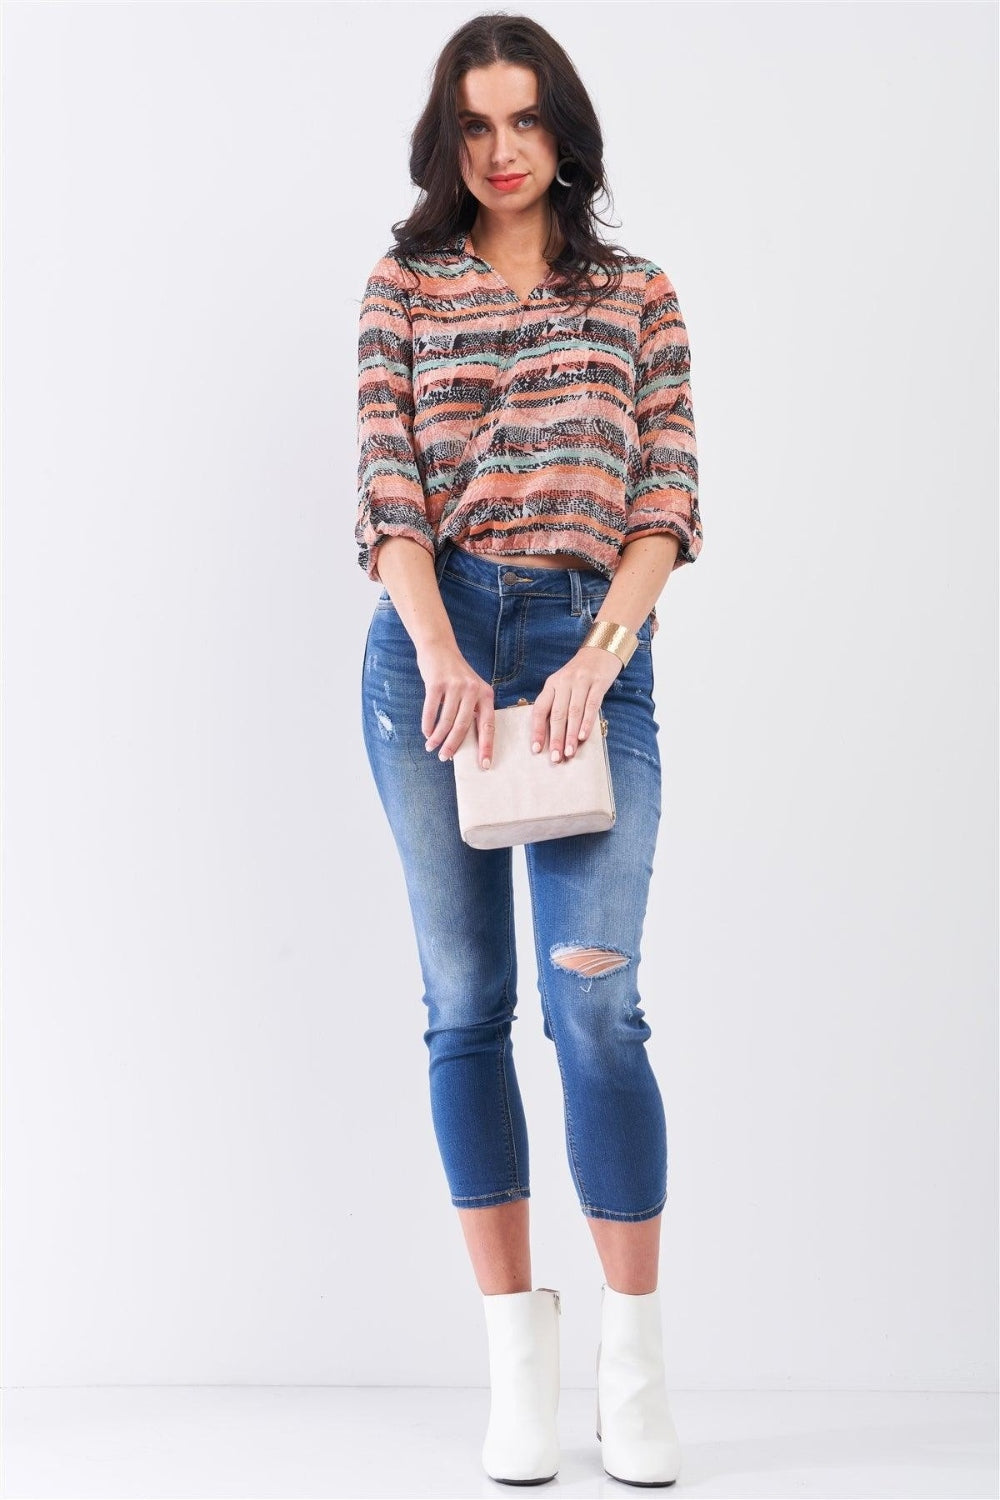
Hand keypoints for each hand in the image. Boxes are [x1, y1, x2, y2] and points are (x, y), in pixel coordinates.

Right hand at [417, 642, 494, 768]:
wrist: (439, 648)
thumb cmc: (456, 675)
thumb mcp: (471, 689)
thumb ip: (472, 710)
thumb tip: (464, 742)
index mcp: (485, 694)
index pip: (488, 725)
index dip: (486, 746)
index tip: (484, 764)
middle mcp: (472, 689)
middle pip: (463, 726)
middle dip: (453, 745)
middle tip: (445, 758)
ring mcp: (454, 686)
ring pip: (446, 720)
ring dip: (437, 737)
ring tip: (431, 747)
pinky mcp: (436, 683)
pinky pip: (431, 710)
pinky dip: (427, 725)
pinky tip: (426, 733)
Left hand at [530, 647, 622, 761]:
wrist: (601, 651)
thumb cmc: (580, 674)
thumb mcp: (562, 685)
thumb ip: (557, 705)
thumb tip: (553, 736)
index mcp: (551, 685)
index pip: (540, 710)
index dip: (537, 731)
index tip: (536, 749)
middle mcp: (563, 683)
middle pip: (557, 715)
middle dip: (556, 739)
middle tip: (555, 758)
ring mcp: (581, 682)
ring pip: (573, 712)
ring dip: (571, 735)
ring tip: (570, 752)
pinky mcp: (598, 683)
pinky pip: (592, 705)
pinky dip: (587, 722)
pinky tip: (584, 736)